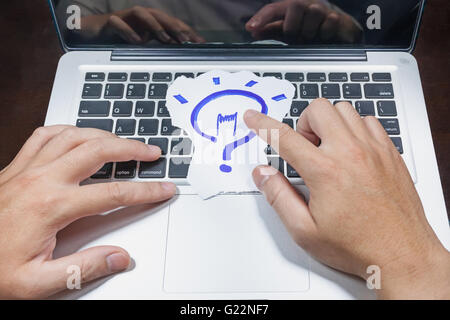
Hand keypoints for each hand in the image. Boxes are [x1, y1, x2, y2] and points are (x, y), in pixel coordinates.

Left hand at [0, 126, 175, 298]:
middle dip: (131, 148)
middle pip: (98, 150)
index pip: (113, 193)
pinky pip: (44, 135)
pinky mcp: (16, 166)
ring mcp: (27, 169)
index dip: (145, 190)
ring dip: (104, 134)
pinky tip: (79, 134)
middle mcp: (41, 180)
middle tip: (150, 152)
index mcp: (52, 207)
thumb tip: (120, 257)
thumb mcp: (37, 283)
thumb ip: (84, 269)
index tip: (163, 189)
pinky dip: (68, 129)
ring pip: (74, 135)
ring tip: (122, 141)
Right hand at [82, 6, 204, 43]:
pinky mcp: (111, 21)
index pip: (173, 24)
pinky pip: (120, 23)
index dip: (187, 32)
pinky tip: (136, 41)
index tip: (201, 43)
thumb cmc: (121, 37)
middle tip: (188, 40)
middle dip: (176, 27)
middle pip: (162, 17)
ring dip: (156, 26)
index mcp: (151, 22)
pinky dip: (128, 31)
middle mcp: (141, 17)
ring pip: (143, 15)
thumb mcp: (144, 43)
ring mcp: (127, 17)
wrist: (93, 32)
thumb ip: (159, 45)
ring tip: (165, 39)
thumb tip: (180, 52)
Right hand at [244, 99, 449, 298]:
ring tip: (327, 148)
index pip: (284, 137)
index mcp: (325, 172)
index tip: (253, 118)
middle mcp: (351, 153)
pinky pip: (369, 121)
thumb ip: (279, 197)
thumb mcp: (305, 231)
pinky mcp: (390, 153)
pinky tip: (350, 149)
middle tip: (304, 147)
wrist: (402, 255)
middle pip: (318, 109)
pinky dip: (354, 127)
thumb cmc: (357, 246)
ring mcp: (374, 150)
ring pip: (344, 110)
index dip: (262, 125)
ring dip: (328, 123)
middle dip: (302, 123)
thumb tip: (263, 174)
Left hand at [246, 0, 361, 43]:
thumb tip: (253, 31)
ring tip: (311, 40)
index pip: (273, 9)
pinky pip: (329, 23)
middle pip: (295, 5)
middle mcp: (306, 5)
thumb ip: (270, 31)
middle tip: (296, 38)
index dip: (262, 18)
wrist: (335, 35)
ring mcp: (322, 10)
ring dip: (310, 32)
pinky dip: (325, 35)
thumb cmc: (307, 32)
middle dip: (293, 26)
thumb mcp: (287, 32)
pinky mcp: (336, 18)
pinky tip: (324, 39)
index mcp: (290, 8)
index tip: (251, 28)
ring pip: (314, 14)